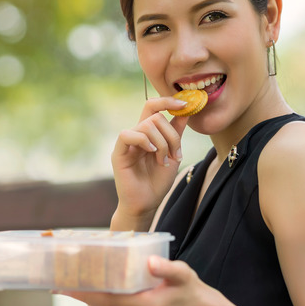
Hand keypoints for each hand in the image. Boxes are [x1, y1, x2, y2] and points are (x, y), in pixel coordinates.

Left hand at [62, 256, 219, 305]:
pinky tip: (91, 292)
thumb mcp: (184, 275)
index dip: (86, 292)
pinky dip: (100, 303)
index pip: (110, 300)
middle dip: (80, 294)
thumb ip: (168, 269)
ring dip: (88, 299)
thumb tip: (149, 261)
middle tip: (59, 278)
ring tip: (68, 284)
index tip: (65, 284)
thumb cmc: (192, 290)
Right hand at [112, 97, 189, 223]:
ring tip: (164, 160)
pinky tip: (152, 152)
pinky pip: (127, 135)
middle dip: (171, 134)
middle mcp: (136, 135)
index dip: (167, 101)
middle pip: (154, 116)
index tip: (185, 104)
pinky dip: (144, 140)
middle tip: (176, 154)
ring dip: (162, 142)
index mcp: (148, 134)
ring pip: (146, 125)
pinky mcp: (118, 153)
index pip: (153, 107)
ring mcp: (126, 144)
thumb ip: (176, 133)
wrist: (147, 204)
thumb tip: (186, 111)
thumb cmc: (157, 182)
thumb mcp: (173, 154)